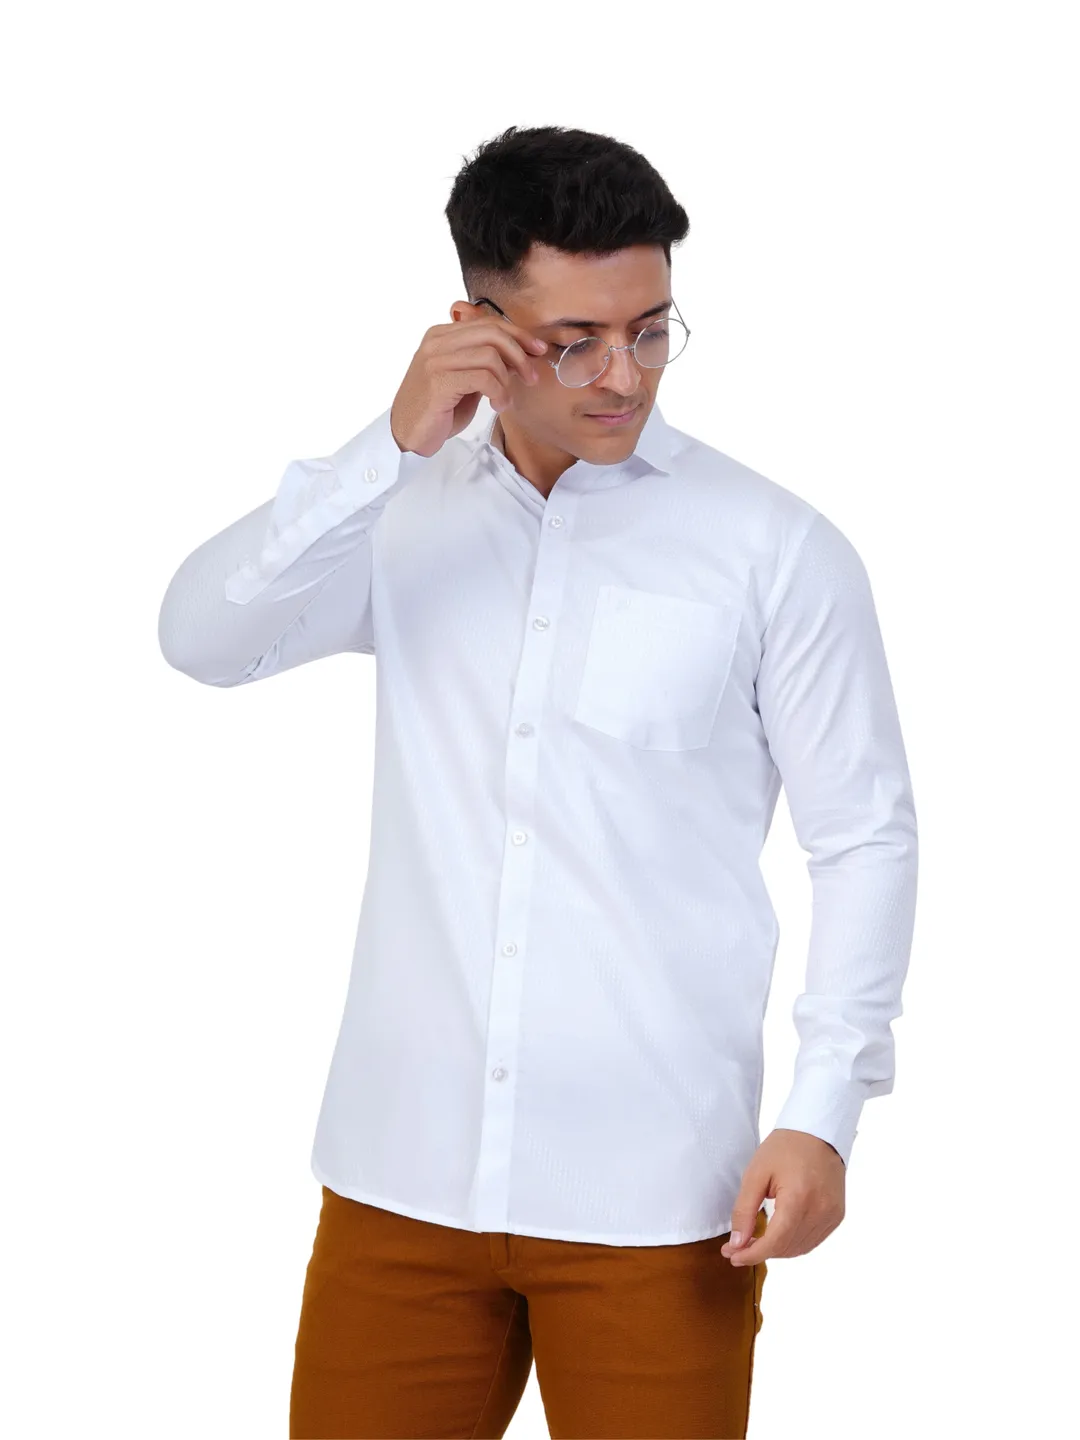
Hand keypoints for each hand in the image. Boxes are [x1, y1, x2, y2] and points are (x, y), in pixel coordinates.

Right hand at [390, 307, 548, 457]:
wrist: (407, 435)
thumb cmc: (438, 410)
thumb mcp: (465, 380)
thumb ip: (484, 363)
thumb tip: (518, 354)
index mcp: (441, 335)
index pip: (488, 323)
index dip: (518, 334)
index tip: (537, 350)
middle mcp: (436, 342)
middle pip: (492, 333)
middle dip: (520, 354)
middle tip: (531, 378)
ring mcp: (435, 360)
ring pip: (490, 356)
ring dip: (507, 380)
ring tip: (505, 400)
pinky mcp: (439, 381)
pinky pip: (483, 378)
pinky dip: (499, 392)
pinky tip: (498, 405)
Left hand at [720, 1128, 845, 1265]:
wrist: (818, 1131)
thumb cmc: (785, 1147)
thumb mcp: (756, 1173)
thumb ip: (745, 1210)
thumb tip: (737, 1242)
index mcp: (799, 1199)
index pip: (775, 1242)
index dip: (752, 1254)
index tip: (732, 1256)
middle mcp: (820, 1212)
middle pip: (786, 1248)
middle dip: (759, 1252)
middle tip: (736, 1247)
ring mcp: (832, 1215)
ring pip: (799, 1249)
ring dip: (776, 1250)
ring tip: (755, 1242)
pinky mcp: (837, 1215)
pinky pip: (812, 1240)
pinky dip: (793, 1243)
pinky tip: (778, 1236)